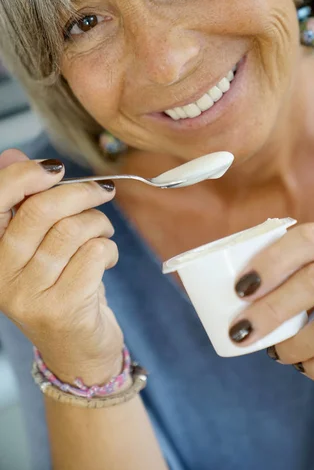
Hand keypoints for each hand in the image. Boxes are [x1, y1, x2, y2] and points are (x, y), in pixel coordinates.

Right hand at [0, 149, 122, 385]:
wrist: (76, 351)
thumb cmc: (59, 287)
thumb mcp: (36, 246)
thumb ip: (23, 202)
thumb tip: (10, 155)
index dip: (26, 176)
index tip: (56, 169)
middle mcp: (1, 275)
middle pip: (41, 211)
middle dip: (81, 192)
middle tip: (103, 192)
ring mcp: (29, 295)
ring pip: (73, 230)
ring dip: (99, 223)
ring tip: (104, 233)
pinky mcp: (61, 309)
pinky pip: (95, 254)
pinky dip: (109, 250)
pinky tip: (105, 260)